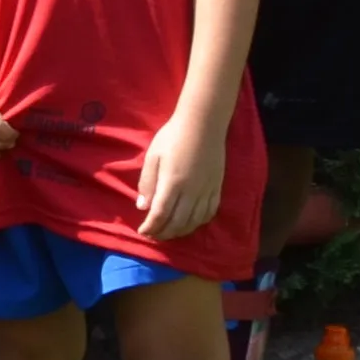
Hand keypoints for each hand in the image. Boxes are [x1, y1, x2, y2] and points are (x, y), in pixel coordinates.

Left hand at [134, 118, 229, 241]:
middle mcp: (191, 192)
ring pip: (195, 221)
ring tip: (169, 233)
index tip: (143, 232)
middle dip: (164, 233)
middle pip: (177, 222)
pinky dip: (199, 223)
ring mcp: (207, 191)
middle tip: (154, 236)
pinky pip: (210, 212)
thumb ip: (147, 183)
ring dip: (181, 231)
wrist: (203, 124)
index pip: (160, 214)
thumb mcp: (153, 156)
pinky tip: (191, 223)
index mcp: (172, 184)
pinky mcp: (217, 188)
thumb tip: (143, 207)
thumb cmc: (173, 137)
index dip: (151, 227)